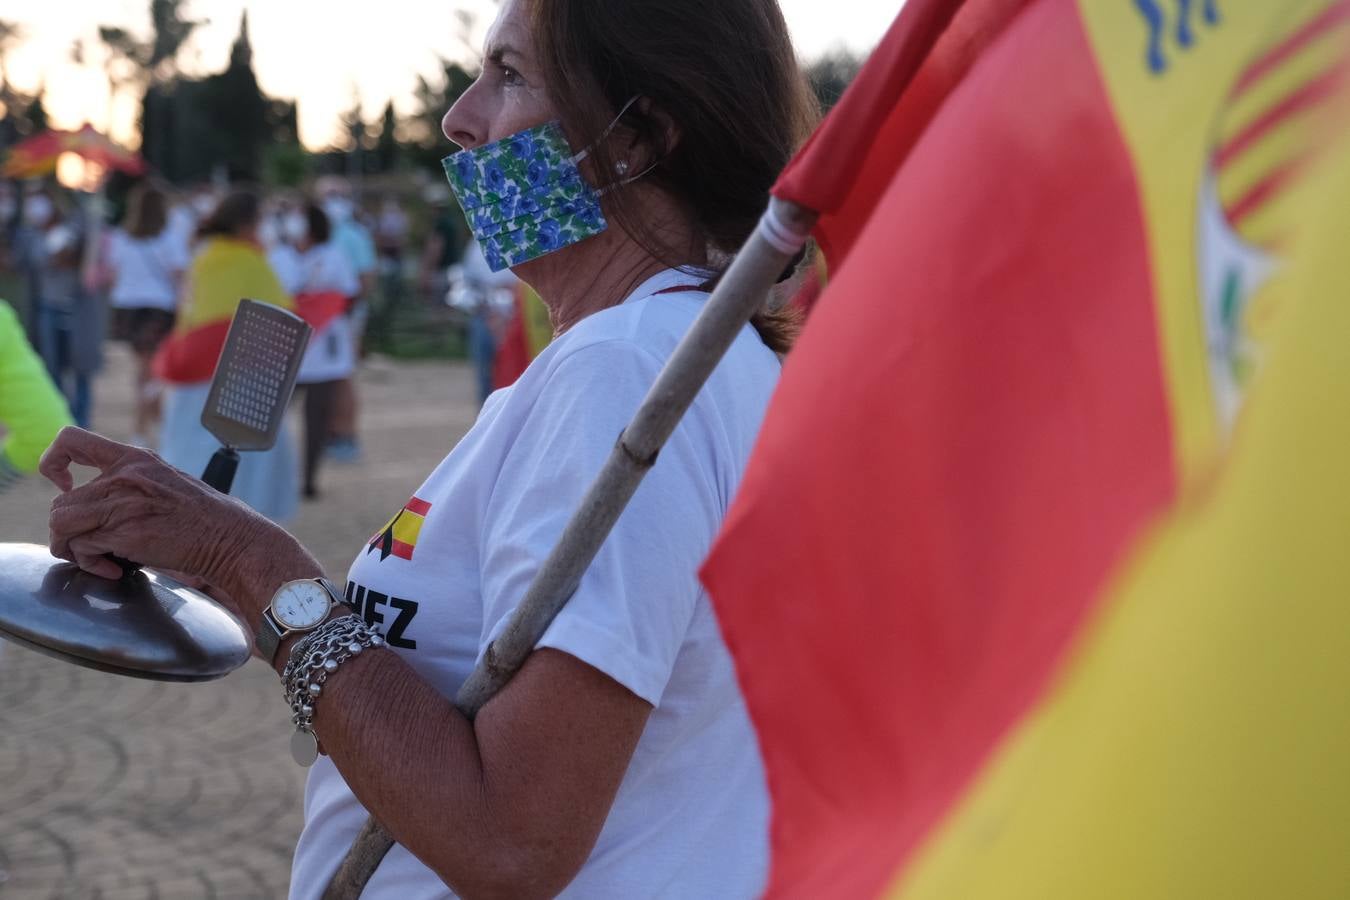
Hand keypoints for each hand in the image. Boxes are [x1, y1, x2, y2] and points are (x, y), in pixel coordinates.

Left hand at [39, 427, 272, 584]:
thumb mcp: (164, 481)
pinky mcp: (123, 534)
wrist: (227, 536)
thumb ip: (128, 483)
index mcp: (133, 459)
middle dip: (66, 530)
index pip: (71, 440)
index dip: (53, 462)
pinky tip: (114, 569)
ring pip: (61, 525)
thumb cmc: (201, 516)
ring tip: (95, 557)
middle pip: (59, 503)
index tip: (63, 485)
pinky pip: (81, 550)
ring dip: (70, 548)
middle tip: (85, 545)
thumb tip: (90, 503)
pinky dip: (90, 564)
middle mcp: (123, 477)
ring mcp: (122, 504)